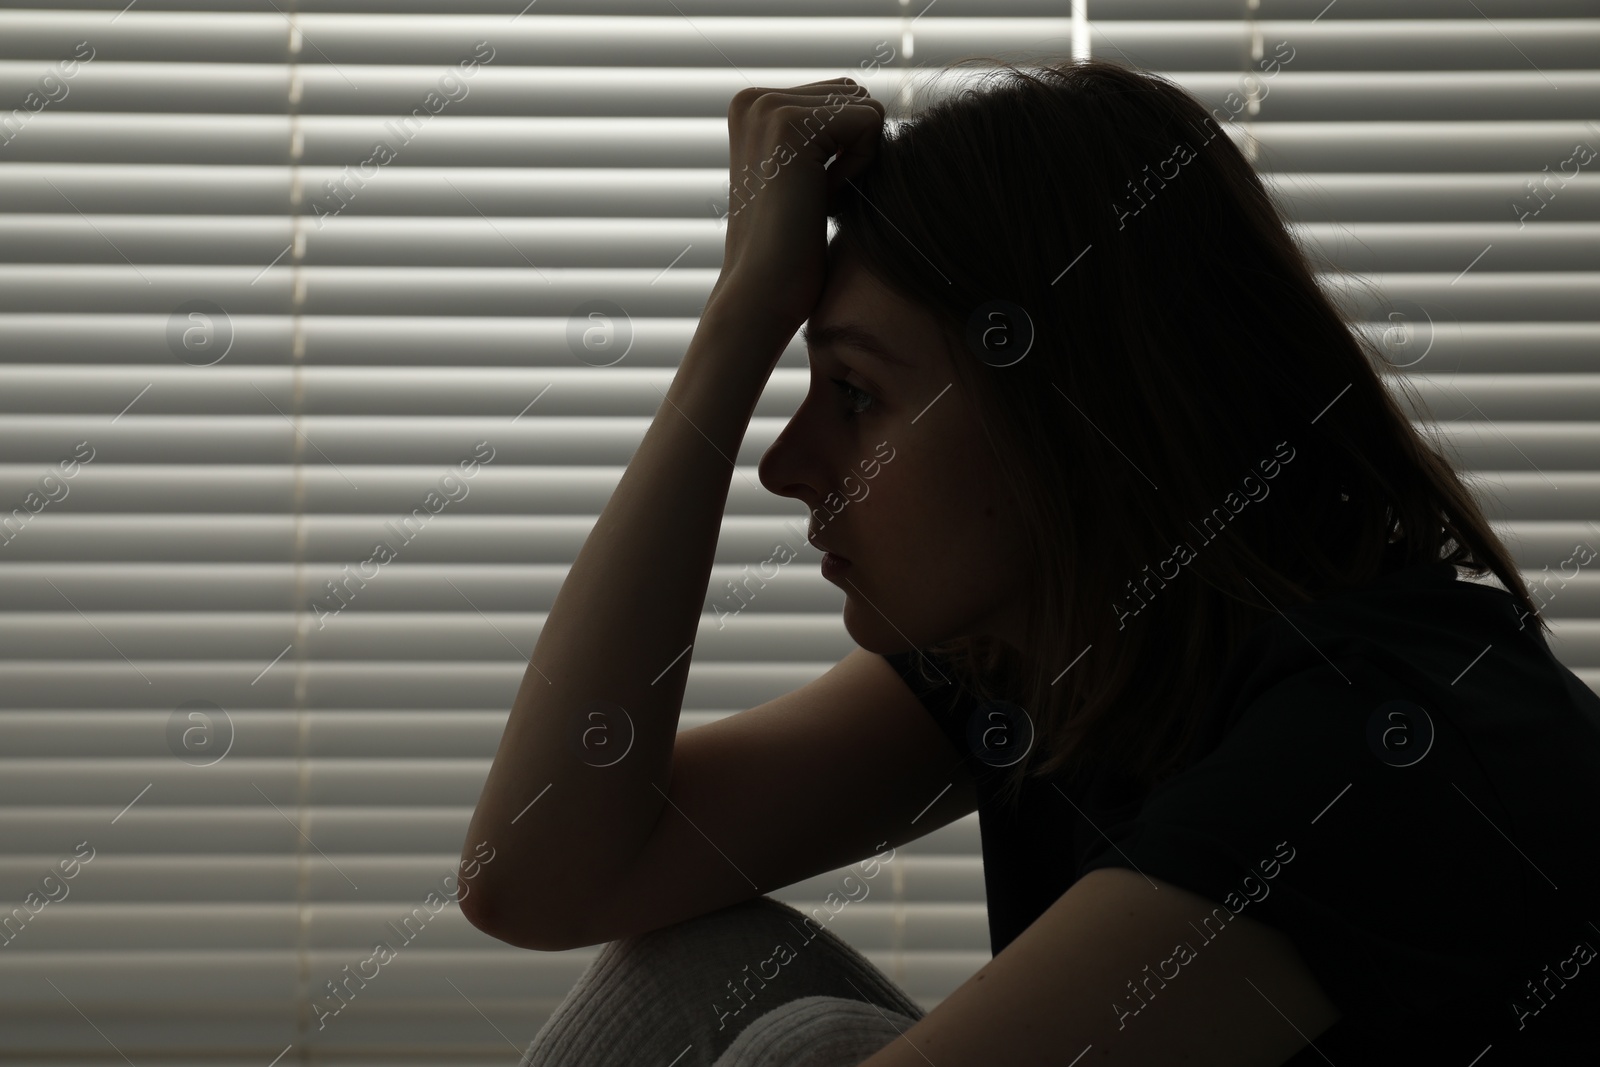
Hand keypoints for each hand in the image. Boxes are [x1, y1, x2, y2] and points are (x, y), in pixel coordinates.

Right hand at [705, 78, 886, 346]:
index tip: (807, 194)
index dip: (843, 152)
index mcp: (752, 107)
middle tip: (814, 199)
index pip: (841, 99)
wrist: (760, 294)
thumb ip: (823, 137)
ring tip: (816, 199)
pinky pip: (870, 122)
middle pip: (855, 96)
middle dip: (853, 151)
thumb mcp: (802, 178)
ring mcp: (768, 107)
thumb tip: (872, 111)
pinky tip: (823, 200)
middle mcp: (754, 98)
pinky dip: (860, 167)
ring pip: (865, 107)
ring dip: (857, 160)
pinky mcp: (789, 123)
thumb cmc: (788, 252)